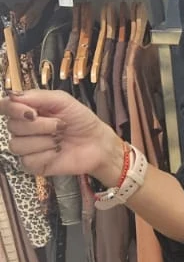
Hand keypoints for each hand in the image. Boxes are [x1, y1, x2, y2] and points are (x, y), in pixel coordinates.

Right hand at [0, 89, 122, 183]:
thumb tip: (12, 96)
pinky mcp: (33, 165)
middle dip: (40, 125)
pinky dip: (45, 156)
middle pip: (12, 126)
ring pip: (17, 145)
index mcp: (27, 109)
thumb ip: (37, 96)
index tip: (31, 112)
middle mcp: (23, 128)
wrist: (97, 143)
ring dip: (43, 141)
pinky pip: (27, 161)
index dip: (12, 109)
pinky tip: (57, 152)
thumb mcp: (62, 101)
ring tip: (59, 140)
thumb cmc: (81, 120)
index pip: (5, 107)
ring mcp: (27, 148)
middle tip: (60, 126)